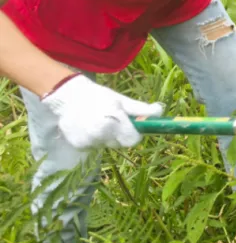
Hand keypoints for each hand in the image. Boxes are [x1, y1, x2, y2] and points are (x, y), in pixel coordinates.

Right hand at [41, 74, 162, 149]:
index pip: (133, 140)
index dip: (135, 134)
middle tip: (114, 120)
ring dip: (107, 136)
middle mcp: (101, 133)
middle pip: (120, 143)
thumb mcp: (121, 100)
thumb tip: (160, 111)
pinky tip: (89, 126)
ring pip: (107, 145)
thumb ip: (140, 109)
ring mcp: (89, 141)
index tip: (133, 126)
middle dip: (121, 134)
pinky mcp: (79, 146)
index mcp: (114, 120)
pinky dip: (94, 139)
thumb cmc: (98, 96)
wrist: (67, 98)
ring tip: (99, 120)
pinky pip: (94, 145)